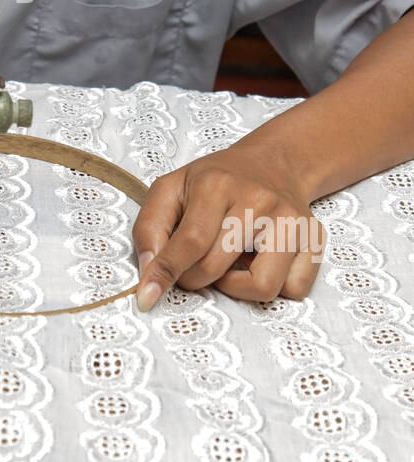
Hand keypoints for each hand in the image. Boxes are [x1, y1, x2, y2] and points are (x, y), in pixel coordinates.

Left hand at [130, 139, 325, 310]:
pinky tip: (258, 263)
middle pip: (217, 268)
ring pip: (262, 286)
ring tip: (228, 264)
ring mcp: (292, 220)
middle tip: (192, 265)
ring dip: (236, 287)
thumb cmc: (215, 182)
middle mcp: (259, 200)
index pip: (190, 241)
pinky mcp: (314, 238)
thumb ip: (150, 229)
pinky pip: (294, 290)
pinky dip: (272, 287)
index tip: (147, 297)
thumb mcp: (171, 190)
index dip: (166, 273)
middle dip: (194, 278)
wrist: (271, 163)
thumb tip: (150, 274)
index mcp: (218, 184)